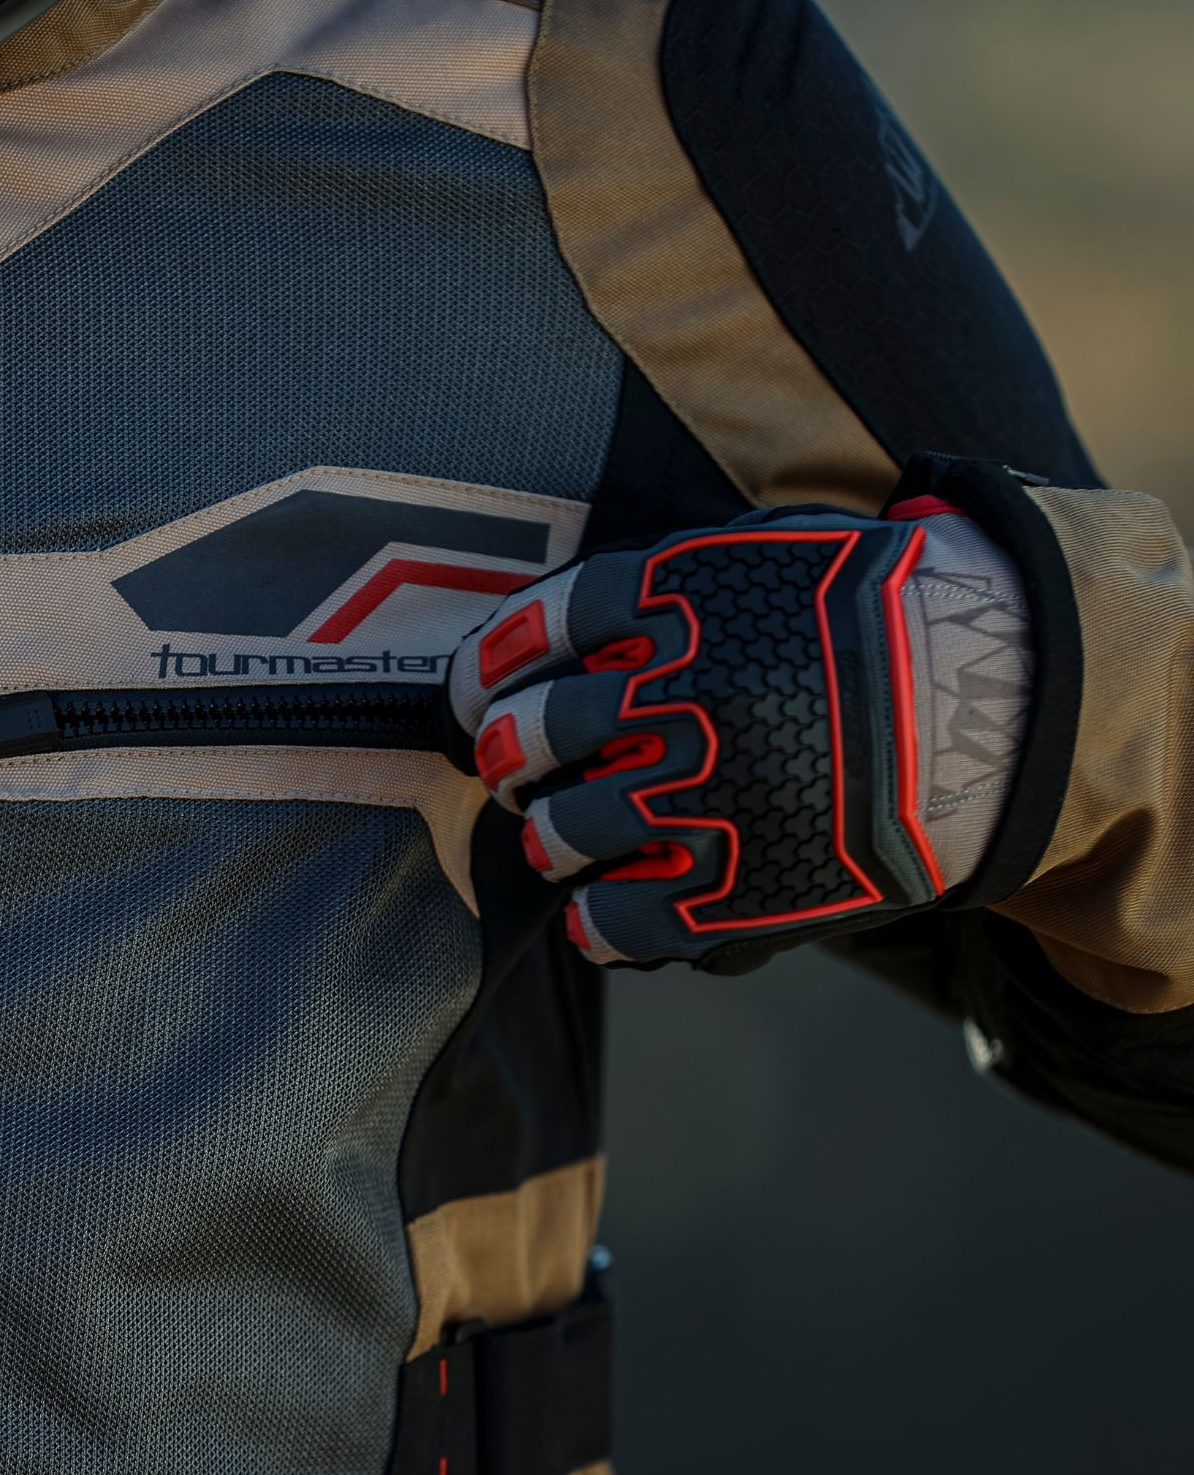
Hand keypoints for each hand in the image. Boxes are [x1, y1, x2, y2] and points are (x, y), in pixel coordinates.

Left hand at [446, 507, 951, 966]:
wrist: (996, 699)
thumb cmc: (867, 617)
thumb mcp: (765, 554)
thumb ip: (660, 582)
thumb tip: (540, 632)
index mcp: (689, 604)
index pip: (544, 627)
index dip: (490, 663)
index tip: (477, 690)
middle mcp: (692, 695)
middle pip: (544, 730)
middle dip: (510, 753)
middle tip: (509, 766)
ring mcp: (718, 793)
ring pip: (573, 829)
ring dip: (549, 836)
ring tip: (556, 839)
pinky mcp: (750, 885)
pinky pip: (628, 917)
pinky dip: (595, 920)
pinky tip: (595, 911)